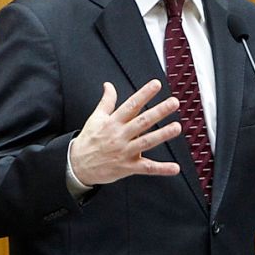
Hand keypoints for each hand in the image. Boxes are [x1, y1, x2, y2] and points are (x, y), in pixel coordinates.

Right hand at [68, 80, 182, 187]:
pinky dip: (161, 169)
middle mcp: (120, 136)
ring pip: (146, 142)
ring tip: (177, 127)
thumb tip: (108, 85)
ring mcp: (124, 152)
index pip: (131, 105)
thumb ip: (106, 102)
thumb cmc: (89, 140)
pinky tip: (175, 168)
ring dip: (162, 135)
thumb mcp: (95, 118)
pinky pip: (147, 168)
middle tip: (173, 103)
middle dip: (158, 112)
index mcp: (113, 122)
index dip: (144, 94)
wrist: (78, 165)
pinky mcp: (128, 167)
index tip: (156, 85)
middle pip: (142, 122)